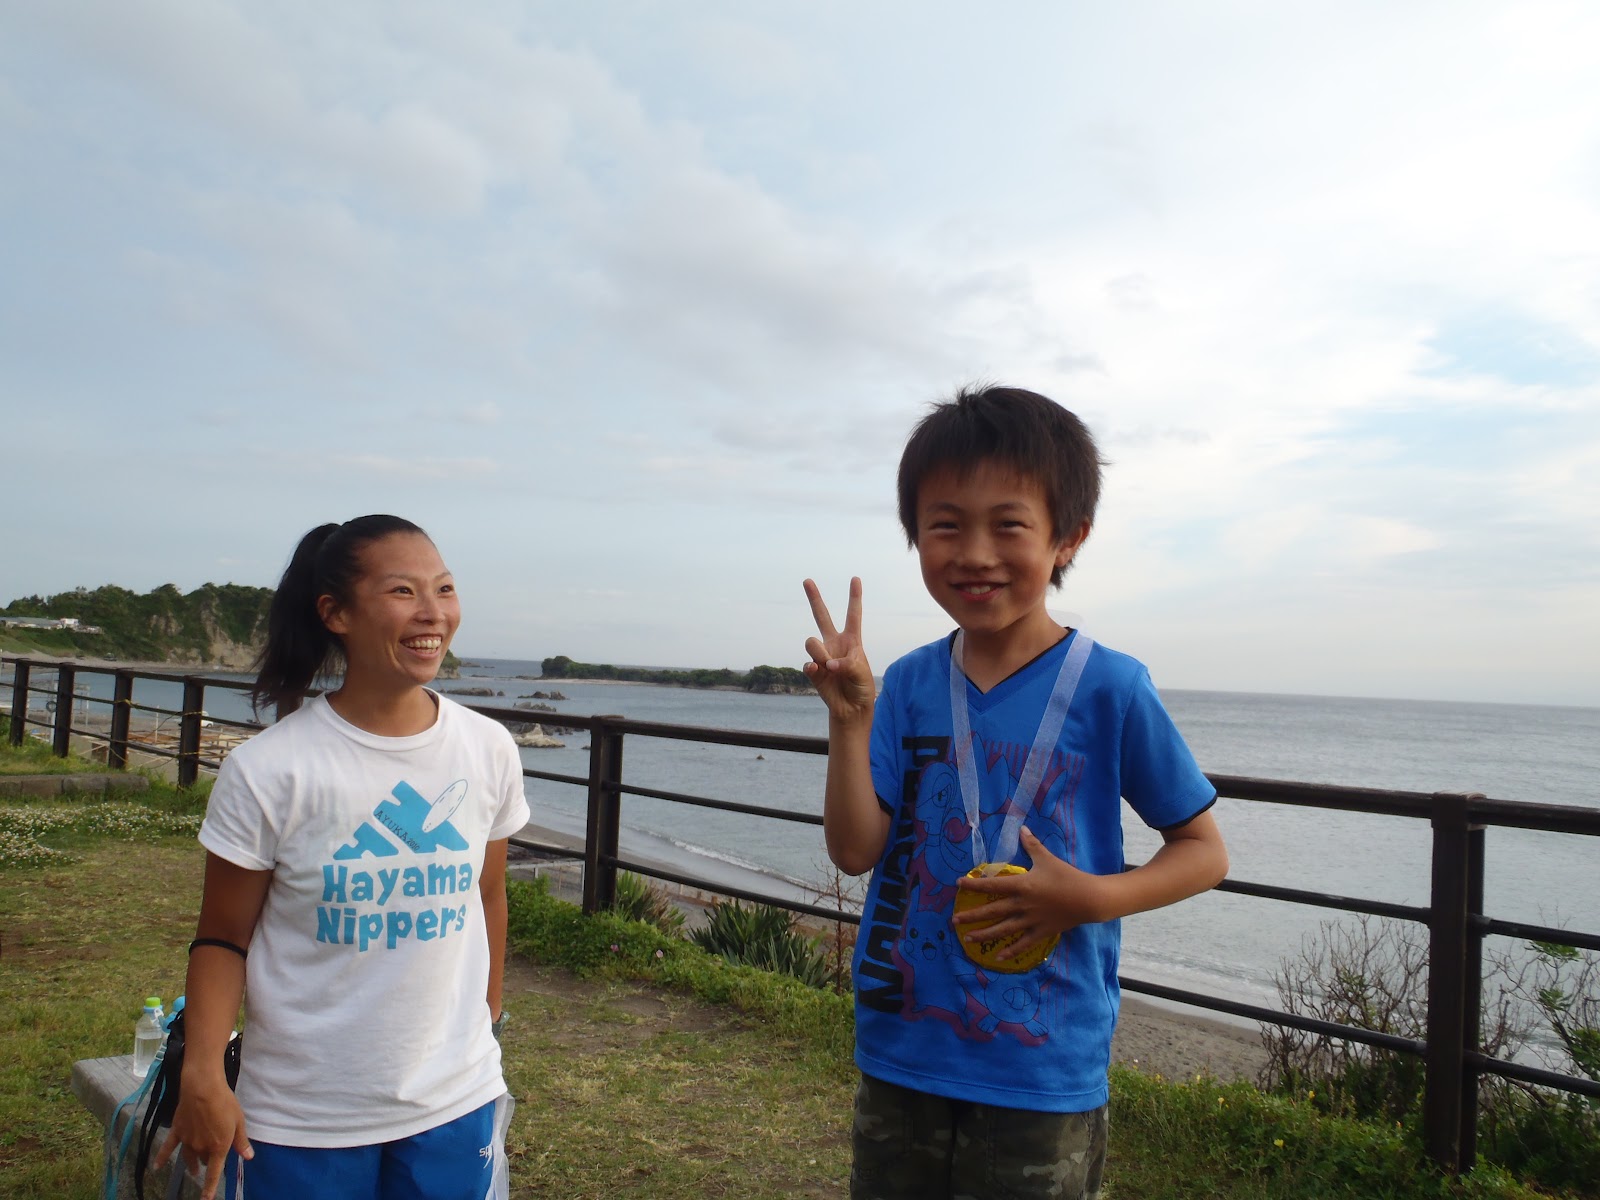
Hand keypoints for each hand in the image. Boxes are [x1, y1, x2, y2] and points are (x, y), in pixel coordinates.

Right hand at [151, 1081, 252, 1199]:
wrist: (203, 1088)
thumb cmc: (225, 1103)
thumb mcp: (239, 1122)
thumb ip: (241, 1141)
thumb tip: (248, 1157)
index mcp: (218, 1147)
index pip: (213, 1173)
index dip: (209, 1189)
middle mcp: (200, 1148)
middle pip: (204, 1159)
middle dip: (209, 1160)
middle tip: (212, 1158)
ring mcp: (187, 1141)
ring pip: (189, 1156)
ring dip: (192, 1164)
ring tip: (193, 1171)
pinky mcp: (177, 1131)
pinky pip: (167, 1148)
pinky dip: (162, 1158)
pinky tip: (156, 1167)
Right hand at [803, 577, 874, 724]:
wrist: (851, 707)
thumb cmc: (861, 686)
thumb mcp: (861, 672)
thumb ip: (846, 664)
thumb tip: (827, 664)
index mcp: (852, 640)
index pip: (853, 615)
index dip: (854, 597)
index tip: (855, 579)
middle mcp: (834, 643)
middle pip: (822, 616)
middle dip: (814, 598)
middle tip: (807, 580)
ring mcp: (822, 655)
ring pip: (811, 642)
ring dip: (819, 651)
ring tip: (828, 665)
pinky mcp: (813, 670)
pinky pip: (808, 663)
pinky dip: (814, 668)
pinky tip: (818, 672)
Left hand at [951, 828, 1108, 961]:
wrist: (1088, 898)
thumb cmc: (1067, 876)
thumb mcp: (1047, 859)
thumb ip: (1032, 845)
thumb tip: (1022, 828)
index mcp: (1022, 886)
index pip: (992, 885)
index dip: (974, 884)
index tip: (958, 884)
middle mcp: (1022, 905)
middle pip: (992, 911)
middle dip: (972, 916)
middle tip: (955, 920)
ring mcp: (1031, 921)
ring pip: (1003, 930)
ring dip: (984, 935)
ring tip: (967, 939)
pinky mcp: (1041, 932)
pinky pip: (1022, 944)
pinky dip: (1010, 951)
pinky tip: (998, 958)